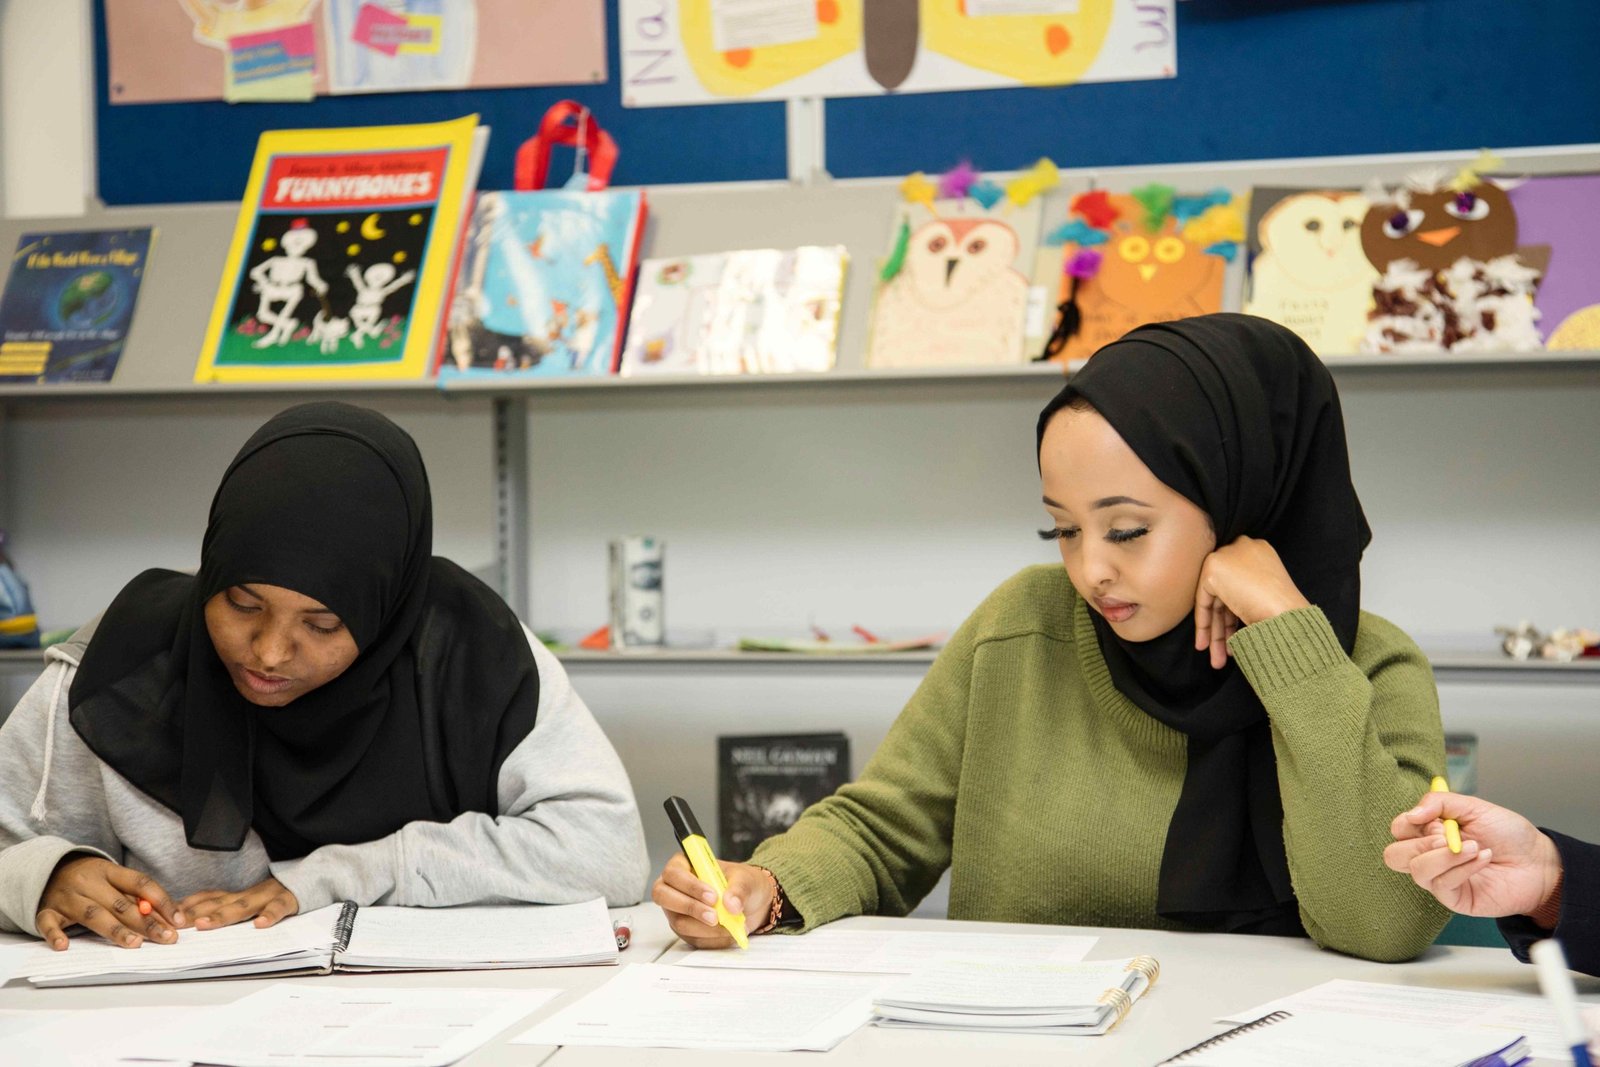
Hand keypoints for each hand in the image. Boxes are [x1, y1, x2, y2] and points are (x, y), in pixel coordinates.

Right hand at [35, 856, 183, 950]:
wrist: (48, 870)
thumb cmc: (90, 880)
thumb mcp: (113, 880)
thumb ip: (136, 898)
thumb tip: (168, 918)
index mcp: (109, 871)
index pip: (140, 883)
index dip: (162, 901)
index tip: (179, 920)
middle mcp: (89, 882)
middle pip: (120, 903)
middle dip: (146, 922)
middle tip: (166, 937)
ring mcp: (67, 897)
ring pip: (92, 914)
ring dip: (115, 930)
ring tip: (135, 943)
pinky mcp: (46, 910)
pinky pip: (48, 922)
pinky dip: (55, 934)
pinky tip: (64, 945)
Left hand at [179, 876, 298, 930]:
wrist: (310, 879)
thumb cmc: (273, 896)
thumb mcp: (247, 900)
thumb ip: (223, 906)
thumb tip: (188, 919)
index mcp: (237, 895)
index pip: (207, 898)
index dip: (186, 907)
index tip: (165, 917)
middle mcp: (248, 894)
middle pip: (218, 904)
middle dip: (195, 914)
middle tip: (175, 926)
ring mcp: (267, 896)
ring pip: (243, 906)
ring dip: (223, 915)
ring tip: (205, 925)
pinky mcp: (288, 900)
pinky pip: (278, 908)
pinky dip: (270, 915)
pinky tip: (260, 925)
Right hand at [651, 854, 772, 949]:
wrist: (752, 903)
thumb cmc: (742, 883)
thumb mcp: (745, 879)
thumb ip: (739, 889)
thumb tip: (731, 905)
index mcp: (684, 865)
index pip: (673, 873)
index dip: (690, 886)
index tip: (713, 896)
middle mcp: (674, 888)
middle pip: (663, 897)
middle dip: (690, 908)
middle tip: (714, 916)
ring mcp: (677, 911)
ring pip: (679, 922)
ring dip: (705, 928)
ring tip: (730, 925)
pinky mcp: (685, 931)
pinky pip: (693, 939)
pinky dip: (713, 938)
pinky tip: (728, 932)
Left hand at [1194, 535, 1310, 668]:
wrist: (1287, 614)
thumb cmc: (1287, 612)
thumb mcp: (1267, 596)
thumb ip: (1247, 595)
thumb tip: (1229, 616)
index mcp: (1260, 552)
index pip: (1240, 585)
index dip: (1234, 614)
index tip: (1232, 638)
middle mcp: (1243, 548)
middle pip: (1227, 594)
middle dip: (1225, 628)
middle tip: (1224, 654)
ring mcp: (1227, 555)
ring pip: (1215, 600)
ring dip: (1216, 632)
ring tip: (1217, 660)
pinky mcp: (1214, 567)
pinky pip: (1203, 600)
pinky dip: (1204, 624)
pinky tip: (1205, 645)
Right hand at [1383, 791, 1561, 919]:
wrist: (1538, 861)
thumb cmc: (1508, 834)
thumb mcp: (1473, 807)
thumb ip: (1439, 802)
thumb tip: (1411, 814)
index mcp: (1429, 833)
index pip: (1398, 830)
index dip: (1408, 823)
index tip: (1432, 819)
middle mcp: (1429, 857)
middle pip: (1394, 855)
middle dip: (1421, 843)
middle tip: (1447, 837)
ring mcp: (1440, 880)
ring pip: (1417, 871)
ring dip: (1446, 856)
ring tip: (1473, 847)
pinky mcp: (1455, 898)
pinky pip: (1443, 885)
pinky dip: (1463, 868)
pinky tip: (1482, 858)